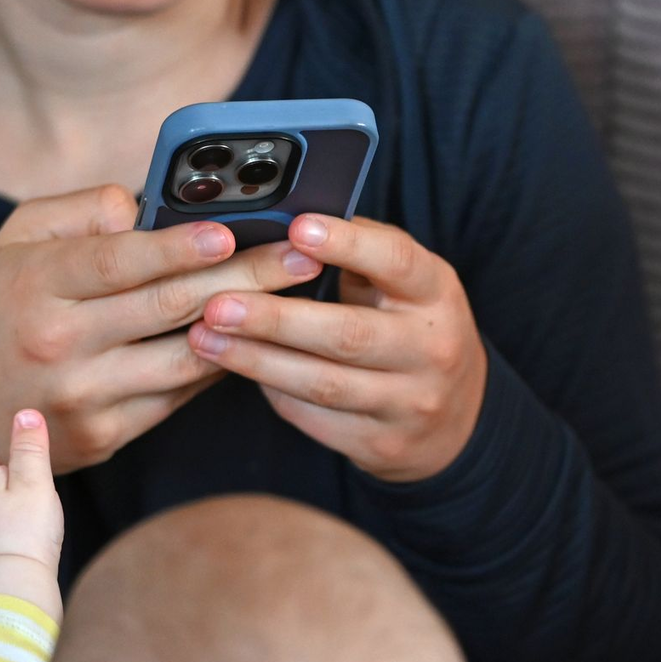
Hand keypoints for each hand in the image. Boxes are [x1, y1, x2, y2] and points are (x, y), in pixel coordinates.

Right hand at [0, 185, 322, 476]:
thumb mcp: (14, 244)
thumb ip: (80, 213)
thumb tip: (149, 206)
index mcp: (36, 285)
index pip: (118, 261)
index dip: (178, 246)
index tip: (232, 230)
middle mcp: (60, 342)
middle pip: (171, 306)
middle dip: (249, 277)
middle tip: (303, 256)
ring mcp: (84, 395)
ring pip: (187, 358)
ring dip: (250, 328)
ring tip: (298, 299)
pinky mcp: (106, 434)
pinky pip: (179, 395)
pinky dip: (219, 364)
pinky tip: (255, 338)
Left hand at [188, 214, 487, 482]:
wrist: (455, 417)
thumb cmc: (411, 327)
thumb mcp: (407, 283)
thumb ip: (359, 251)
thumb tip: (283, 218)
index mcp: (436, 293)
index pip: (395, 262)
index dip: (347, 245)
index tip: (296, 228)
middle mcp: (430, 349)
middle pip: (347, 334)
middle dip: (276, 319)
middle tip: (217, 303)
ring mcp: (407, 403)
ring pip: (322, 383)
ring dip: (256, 360)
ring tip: (204, 338)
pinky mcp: (380, 443)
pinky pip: (313, 416)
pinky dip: (272, 390)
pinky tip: (237, 369)